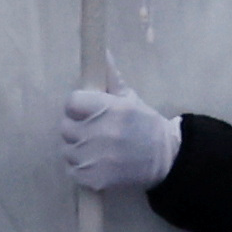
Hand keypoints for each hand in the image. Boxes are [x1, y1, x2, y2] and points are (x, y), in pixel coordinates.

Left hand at [47, 83, 178, 197]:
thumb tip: (101, 52)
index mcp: (110, 109)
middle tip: (90, 129)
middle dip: (75, 127)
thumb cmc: (145, 124)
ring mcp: (96, 158)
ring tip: (93, 148)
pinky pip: (71, 170)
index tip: (85, 110)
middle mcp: (101, 133)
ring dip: (76, 148)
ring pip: (66, 149)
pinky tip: (93, 162)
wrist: (165, 159)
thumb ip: (111, 77)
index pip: (72, 102)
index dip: (77, 106)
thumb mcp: (130, 98)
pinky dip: (78, 167)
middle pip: (66, 127)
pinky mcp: (95, 179)